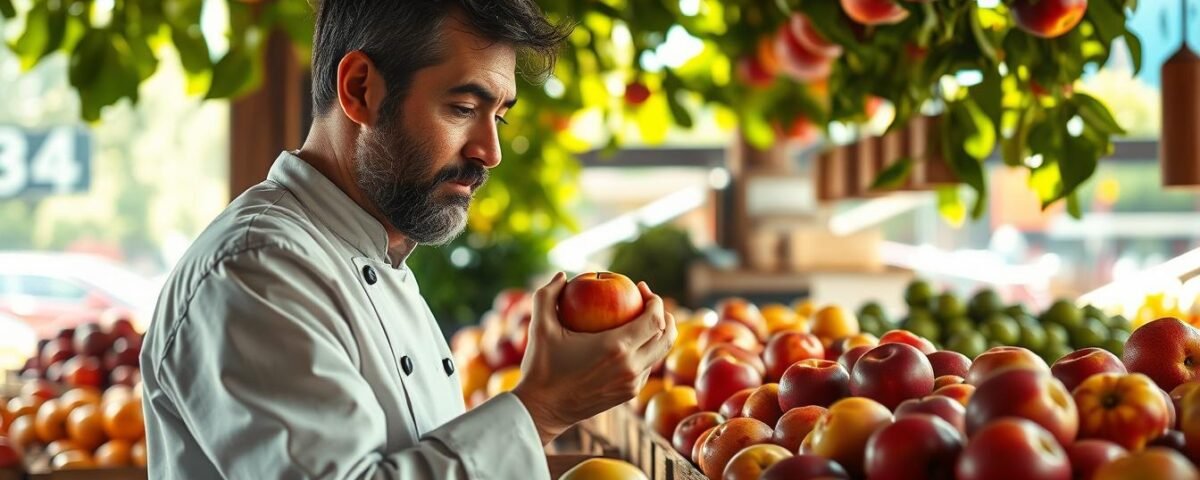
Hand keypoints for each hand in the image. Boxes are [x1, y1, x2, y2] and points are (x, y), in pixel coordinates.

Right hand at [512, 272, 675, 444]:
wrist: (543, 410)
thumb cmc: (541, 366)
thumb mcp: (539, 327)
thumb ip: (547, 294)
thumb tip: (562, 275)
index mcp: (617, 347)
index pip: (655, 319)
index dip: (655, 300)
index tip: (640, 288)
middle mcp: (631, 367)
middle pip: (667, 336)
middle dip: (665, 315)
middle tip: (649, 302)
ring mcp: (632, 384)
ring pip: (660, 353)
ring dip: (659, 333)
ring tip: (643, 319)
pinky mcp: (628, 395)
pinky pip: (647, 368)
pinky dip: (646, 351)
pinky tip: (631, 342)